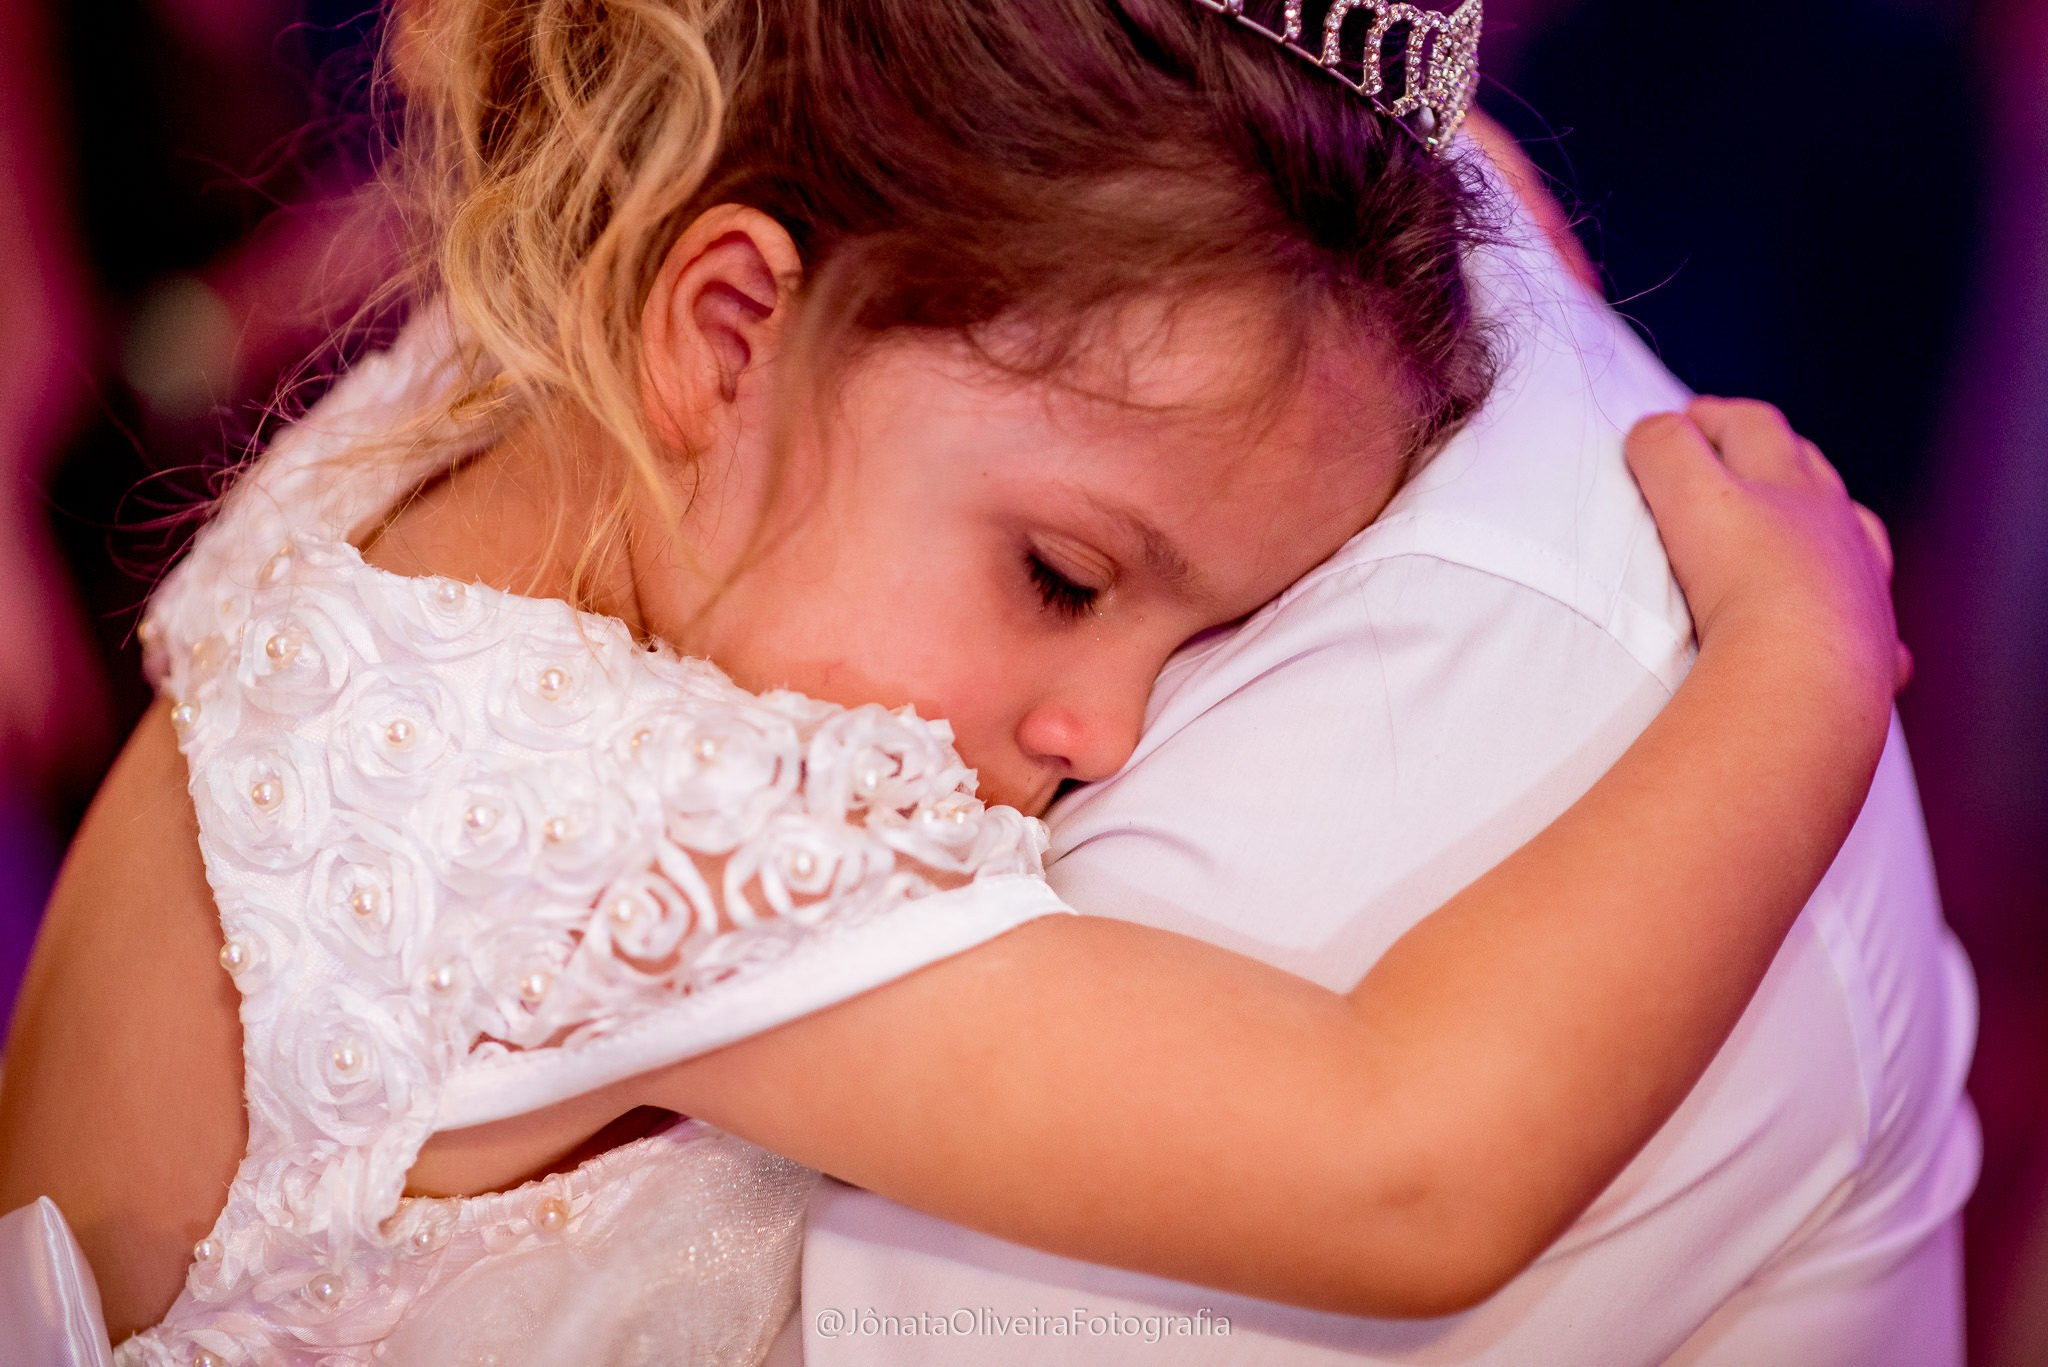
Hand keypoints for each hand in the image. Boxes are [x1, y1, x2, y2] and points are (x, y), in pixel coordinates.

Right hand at [1625, 398, 1908, 715]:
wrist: (1805, 675)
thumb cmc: (1744, 585)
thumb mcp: (1688, 500)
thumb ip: (1663, 453)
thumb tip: (1650, 430)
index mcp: (1790, 486)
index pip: (1751, 428)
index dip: (1713, 418)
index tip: (1684, 422)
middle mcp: (1836, 528)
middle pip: (1807, 469)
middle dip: (1770, 451)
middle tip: (1732, 453)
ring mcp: (1862, 587)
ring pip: (1856, 537)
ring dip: (1830, 523)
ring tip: (1805, 528)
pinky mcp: (1873, 651)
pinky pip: (1877, 631)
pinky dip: (1865, 625)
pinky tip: (1857, 640)